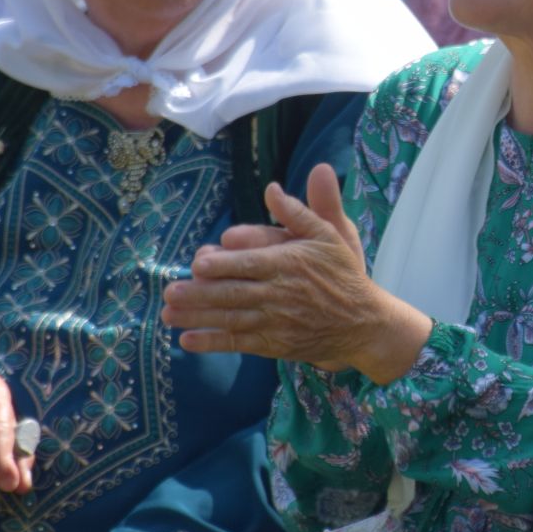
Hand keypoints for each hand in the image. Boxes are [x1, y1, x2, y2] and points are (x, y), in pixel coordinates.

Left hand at [161, 163, 430, 381]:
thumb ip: (299, 212)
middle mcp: (279, 294)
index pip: (250, 263)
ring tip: (169, 314)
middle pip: (234, 293)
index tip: (199, 263)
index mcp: (289, 264)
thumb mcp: (329, 235)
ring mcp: (276, 321)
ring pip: (231, 318)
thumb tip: (272, 188)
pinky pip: (239, 342)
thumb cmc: (343, 273)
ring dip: (198, 317)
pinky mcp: (274, 343)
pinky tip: (187, 340)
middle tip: (170, 291)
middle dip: (200, 294)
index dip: (224, 264)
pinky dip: (213, 342)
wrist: (363, 323)